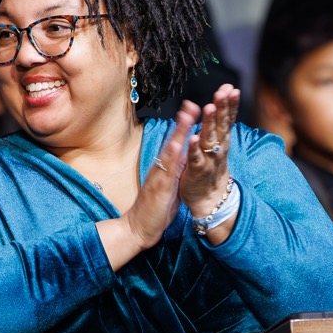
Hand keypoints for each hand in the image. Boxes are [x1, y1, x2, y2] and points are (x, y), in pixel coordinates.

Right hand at [121, 104, 194, 250]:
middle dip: (183, 123)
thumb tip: (183, 160)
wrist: (139, 228)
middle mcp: (162, 167)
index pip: (177, 143)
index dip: (185, 127)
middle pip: (173, 141)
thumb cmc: (155, 208)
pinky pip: (167, 170)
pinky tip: (177, 145)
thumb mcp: (170, 186)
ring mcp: (160, 176)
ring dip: (179, 132)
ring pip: (170, 150)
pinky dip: (172, 156)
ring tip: (187, 116)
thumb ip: (176, 172)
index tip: (193, 110)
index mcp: (166, 168)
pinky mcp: (159, 188)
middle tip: (192, 104)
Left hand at [181, 84, 239, 216]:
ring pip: (209, 139)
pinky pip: (196, 158)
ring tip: (209, 108)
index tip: (231, 88)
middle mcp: (218, 147)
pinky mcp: (198, 171)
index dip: (230, 103)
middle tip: (223, 93)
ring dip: (209, 123)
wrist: (211, 198)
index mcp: (222, 138)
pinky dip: (195, 149)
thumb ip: (220, 120)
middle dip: (222, 108)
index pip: (227, 117)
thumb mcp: (219, 141)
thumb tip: (224, 95)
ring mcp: (209, 159)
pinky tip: (194, 138)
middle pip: (220, 125)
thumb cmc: (212, 165)